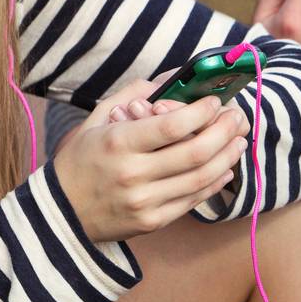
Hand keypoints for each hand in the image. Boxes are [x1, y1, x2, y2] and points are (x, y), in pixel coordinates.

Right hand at [54, 80, 249, 242]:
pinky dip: (215, 182)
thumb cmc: (80, 160)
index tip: (214, 101)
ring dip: (227, 156)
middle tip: (236, 117)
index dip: (201, 112)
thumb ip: (131, 96)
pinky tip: (225, 167)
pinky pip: (194, 200)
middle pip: (195, 152)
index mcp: (117, 142)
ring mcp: (145, 201)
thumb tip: (169, 80)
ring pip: (201, 178)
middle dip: (224, 131)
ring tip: (238, 140)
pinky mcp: (154, 221)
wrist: (62, 211)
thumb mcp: (96, 120)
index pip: (171, 126)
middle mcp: (133, 173)